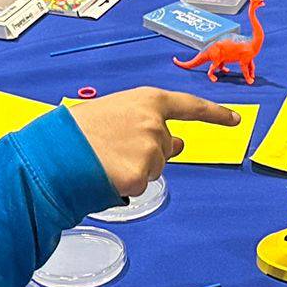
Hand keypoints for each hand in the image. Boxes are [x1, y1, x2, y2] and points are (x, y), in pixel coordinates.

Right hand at [66, 88, 239, 196]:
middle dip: (148, 151)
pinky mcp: (141, 177)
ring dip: (135, 168)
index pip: (190, 107)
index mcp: (147, 101)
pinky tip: (105, 174)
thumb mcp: (114, 113)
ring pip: (154, 169)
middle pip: (167, 147)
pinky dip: (125, 184)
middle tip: (113, 148)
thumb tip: (179, 143)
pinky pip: (140, 186)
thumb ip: (146, 123)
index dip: (214, 114)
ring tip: (104, 159)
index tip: (234, 119)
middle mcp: (155, 124)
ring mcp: (150, 151)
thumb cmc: (75, 130)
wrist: (51, 152)